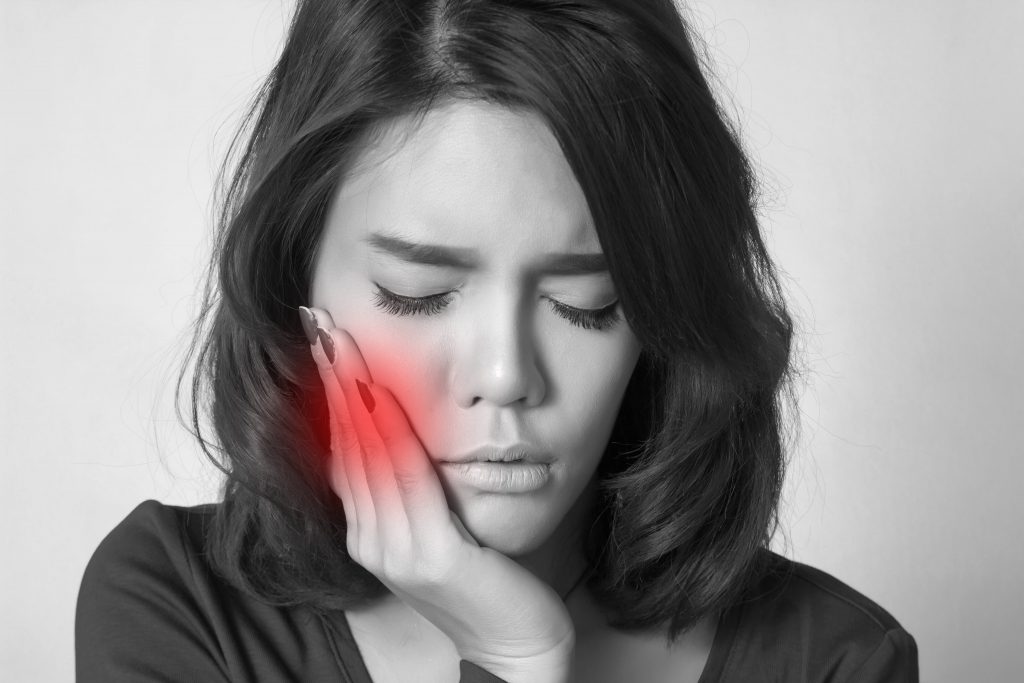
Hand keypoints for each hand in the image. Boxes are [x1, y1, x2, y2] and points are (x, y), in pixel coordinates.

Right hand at [301, 306, 574, 682]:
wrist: (515, 647)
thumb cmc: (484, 580)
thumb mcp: (440, 526)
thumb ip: (415, 487)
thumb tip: (405, 431)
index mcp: (369, 532)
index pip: (343, 449)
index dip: (331, 394)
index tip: (325, 343)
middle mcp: (371, 539)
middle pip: (347, 444)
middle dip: (333, 381)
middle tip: (320, 324)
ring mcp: (395, 549)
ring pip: (369, 455)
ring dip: (354, 395)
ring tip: (342, 344)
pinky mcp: (430, 555)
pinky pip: (407, 480)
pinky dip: (391, 434)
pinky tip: (381, 396)